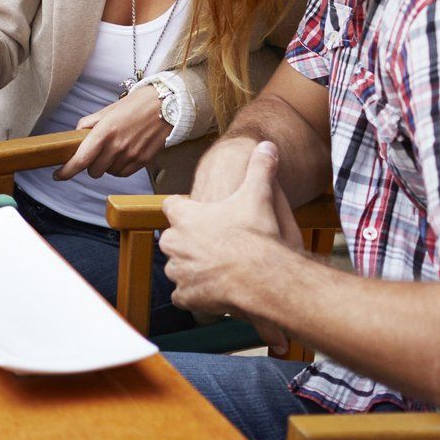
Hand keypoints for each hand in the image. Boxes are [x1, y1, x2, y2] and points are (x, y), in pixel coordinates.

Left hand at [56, 84, 167, 179]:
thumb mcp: (108, 110)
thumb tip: (76, 135)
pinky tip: (123, 155)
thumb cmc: (135, 105)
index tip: (58, 175)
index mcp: (105, 131)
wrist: (166, 105)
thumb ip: (89, 123)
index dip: (67, 170)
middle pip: (94, 170)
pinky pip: (124, 174)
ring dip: (106, 166)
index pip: (81, 159)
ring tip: (114, 149)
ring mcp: (132, 155)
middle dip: (90, 165)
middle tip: (95, 153)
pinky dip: (119, 169)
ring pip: (109, 173)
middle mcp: (117, 146)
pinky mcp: (144, 161)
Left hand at [160, 141, 294, 343]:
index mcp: (183, 217)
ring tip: (218, 270)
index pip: (172, 207)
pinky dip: (196, 296)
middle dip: (189, 243)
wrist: (261, 277)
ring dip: (193, 269)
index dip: (185, 210)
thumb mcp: (258, 195)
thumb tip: (267, 143)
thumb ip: (260, 168)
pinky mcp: (185, 296)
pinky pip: (184, 296)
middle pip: (173, 239)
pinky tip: (215, 292)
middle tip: (215, 247)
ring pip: (178, 268)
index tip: (198, 214)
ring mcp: (177, 270)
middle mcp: (173, 242)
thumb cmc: (256, 235)